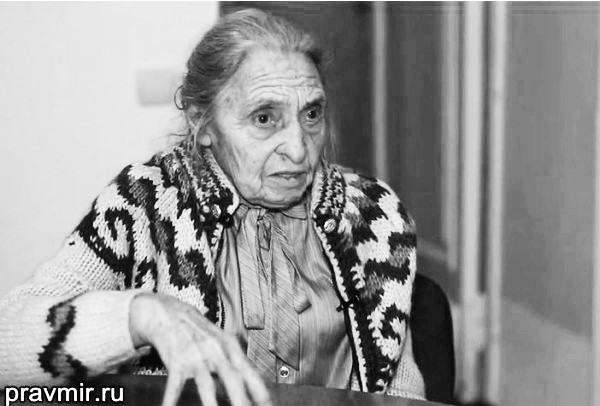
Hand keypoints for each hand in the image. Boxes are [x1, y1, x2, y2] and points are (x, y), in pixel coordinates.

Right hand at [129, 293, 271, 405]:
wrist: (170, 313)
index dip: (261, 392)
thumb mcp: (221, 343)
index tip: (268, 405)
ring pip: (207, 384)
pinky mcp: (177, 361)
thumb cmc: (199, 331)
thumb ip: (233, 364)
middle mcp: (216, 351)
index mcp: (230, 346)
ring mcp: (196, 356)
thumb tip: (246, 388)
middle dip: (241, 401)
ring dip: (212, 405)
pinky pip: (175, 385)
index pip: (250, 372)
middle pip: (233, 379)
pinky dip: (171, 400)